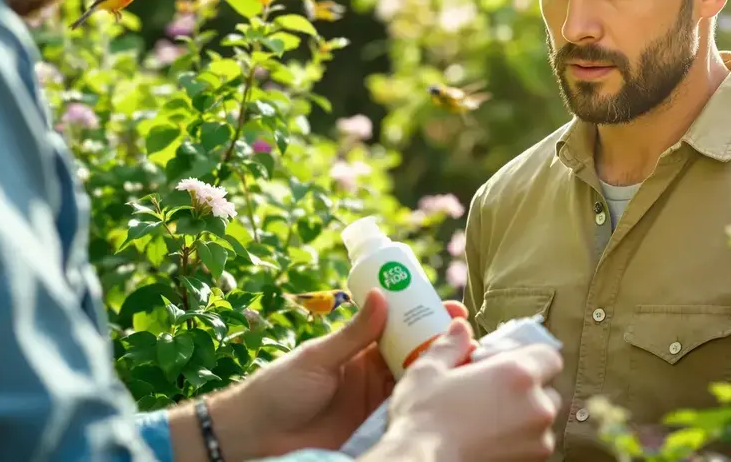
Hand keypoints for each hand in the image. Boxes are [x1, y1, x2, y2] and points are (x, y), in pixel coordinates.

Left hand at [206, 288, 470, 460]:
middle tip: (471, 335)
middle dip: (444, 341)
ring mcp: (376, 399)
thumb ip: (353, 333)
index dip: (426, 315)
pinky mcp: (376, 424)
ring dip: (442, 369)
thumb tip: (381, 294)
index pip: (399, 325)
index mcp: (358, 346)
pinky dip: (428, 400)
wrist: (259, 435)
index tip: (452, 309)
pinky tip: (449, 392)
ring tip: (471, 360)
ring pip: (417, 380)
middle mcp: (372, 370)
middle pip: (416, 351)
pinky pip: (407, 409)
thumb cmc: (279, 388)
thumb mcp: (318, 357)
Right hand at [365, 318, 562, 461]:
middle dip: (529, 391)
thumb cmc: (423, 419)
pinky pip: (533, 446)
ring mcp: (537, 440)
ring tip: (490, 421)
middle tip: (497, 394)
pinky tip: (490, 440)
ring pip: (541, 423)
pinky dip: (519, 442)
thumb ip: (451, 346)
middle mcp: (536, 406)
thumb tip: (460, 329)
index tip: (512, 363)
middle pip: (548, 391)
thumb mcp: (429, 371)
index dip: (533, 358)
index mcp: (517, 374)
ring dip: (524, 419)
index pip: (550, 356)